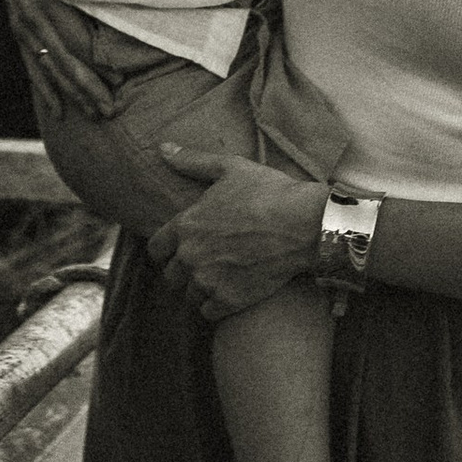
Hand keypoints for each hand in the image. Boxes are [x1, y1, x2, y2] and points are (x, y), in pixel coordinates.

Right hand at [0, 0, 122, 118]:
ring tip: (94, 115)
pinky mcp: (17, 30)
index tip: (120, 79)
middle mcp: (30, 17)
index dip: (96, 62)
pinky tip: (59, 111)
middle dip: (88, 88)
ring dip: (72, 94)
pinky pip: (31, 66)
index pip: (73, 39)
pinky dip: (46, 89)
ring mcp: (21, 26)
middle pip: (63, 60)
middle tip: (111, 111)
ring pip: (49, 68)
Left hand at [150, 148, 327, 323]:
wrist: (305, 224)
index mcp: (185, 225)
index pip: (155, 249)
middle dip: (184, 271)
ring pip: (189, 296)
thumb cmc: (269, 192)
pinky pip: (208, 313)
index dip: (166, 250)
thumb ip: (192, 161)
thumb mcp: (229, 168)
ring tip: (219, 279)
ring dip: (200, 289)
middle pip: (171, 276)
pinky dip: (216, 306)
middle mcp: (190, 256)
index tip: (180, 249)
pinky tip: (230, 294)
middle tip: (206, 264)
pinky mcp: (229, 300)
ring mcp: (209, 281)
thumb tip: (163, 148)